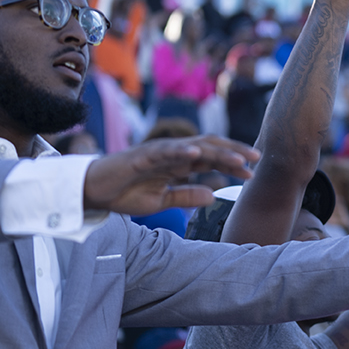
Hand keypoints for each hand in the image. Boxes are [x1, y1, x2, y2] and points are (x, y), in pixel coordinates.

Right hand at [84, 136, 258, 216]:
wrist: (92, 192)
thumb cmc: (124, 193)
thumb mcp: (161, 201)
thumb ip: (185, 197)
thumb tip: (212, 196)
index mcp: (179, 165)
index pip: (212, 160)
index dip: (232, 165)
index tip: (251, 173)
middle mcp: (173, 155)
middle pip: (210, 149)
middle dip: (234, 153)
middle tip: (256, 158)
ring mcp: (159, 153)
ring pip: (194, 147)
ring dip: (217, 151)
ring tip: (238, 157)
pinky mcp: (142, 156)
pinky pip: (165, 151)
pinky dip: (182, 150)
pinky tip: (199, 153)